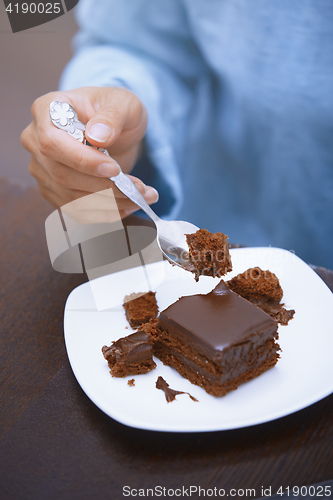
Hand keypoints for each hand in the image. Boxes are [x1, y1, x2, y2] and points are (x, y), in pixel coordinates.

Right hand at [20, 87, 158, 220]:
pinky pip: (76, 210)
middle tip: (139, 188)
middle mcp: (35, 141)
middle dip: (104, 187)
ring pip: (70, 197)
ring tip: (141, 197)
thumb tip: (98, 136)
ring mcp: (42, 169)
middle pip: (62, 175)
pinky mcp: (54, 190)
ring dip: (110, 203)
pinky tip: (128, 206)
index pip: (52, 143)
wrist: (114, 129)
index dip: (82, 161)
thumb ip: (112, 116)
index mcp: (47, 110)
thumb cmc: (115, 109)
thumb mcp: (123, 103)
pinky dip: (105, 212)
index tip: (114, 169)